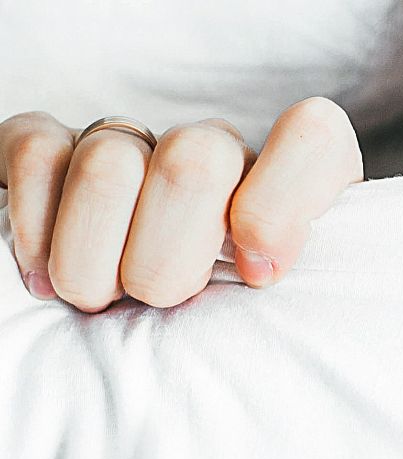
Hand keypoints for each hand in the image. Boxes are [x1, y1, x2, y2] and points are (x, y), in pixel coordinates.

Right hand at [1, 97, 363, 310]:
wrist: (138, 320)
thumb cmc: (229, 322)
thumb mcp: (282, 313)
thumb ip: (292, 288)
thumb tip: (260, 270)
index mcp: (289, 179)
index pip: (312, 136)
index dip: (280, 204)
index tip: (257, 275)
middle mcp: (215, 149)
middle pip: (195, 162)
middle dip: (167, 259)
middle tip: (160, 301)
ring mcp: (134, 143)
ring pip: (110, 164)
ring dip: (94, 260)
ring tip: (100, 299)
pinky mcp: (53, 148)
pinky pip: (36, 155)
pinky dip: (34, 229)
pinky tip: (44, 276)